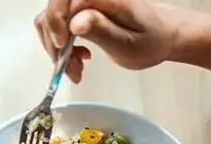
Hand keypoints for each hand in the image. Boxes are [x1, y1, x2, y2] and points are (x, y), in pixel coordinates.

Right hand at [35, 0, 181, 82]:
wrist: (160, 35)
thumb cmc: (150, 40)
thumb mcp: (129, 42)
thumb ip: (101, 30)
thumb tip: (74, 23)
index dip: (56, 20)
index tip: (62, 47)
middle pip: (53, 10)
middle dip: (55, 42)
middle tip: (73, 69)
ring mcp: (82, 1)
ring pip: (50, 20)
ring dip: (57, 48)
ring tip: (77, 67)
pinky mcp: (78, 11)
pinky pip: (57, 25)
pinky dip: (61, 46)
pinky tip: (78, 57)